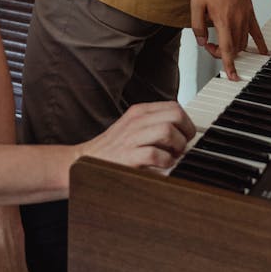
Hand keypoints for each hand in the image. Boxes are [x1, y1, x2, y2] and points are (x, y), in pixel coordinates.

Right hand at [79, 101, 195, 170]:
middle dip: (186, 132)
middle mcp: (136, 121)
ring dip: (177, 146)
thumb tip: (182, 130)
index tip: (186, 134)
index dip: (186, 121)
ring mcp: (132, 137)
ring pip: (167, 131)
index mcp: (139, 112)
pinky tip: (163, 165)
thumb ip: (154, 123)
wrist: (84, 161)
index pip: (173, 106)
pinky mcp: (128, 156)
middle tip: (182, 145)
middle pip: (175, 115)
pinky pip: (156, 153)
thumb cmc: (113, 148)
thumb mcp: (133, 126)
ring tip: (173, 155)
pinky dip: (165, 161)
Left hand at [190, 0, 267, 80]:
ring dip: (235, 49)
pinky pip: (256, 31)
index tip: (232, 77)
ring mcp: (246, 16)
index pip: (227, 50)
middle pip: (235, 48)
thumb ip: (198, 25)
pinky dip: (260, 43)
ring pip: (243, 42)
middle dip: (223, 53)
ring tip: (222, 44)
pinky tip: (263, 51)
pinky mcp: (250, 11)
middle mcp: (237, 21)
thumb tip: (202, 41)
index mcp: (223, 20)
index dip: (229, 66)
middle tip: (211, 45)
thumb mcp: (196, 3)